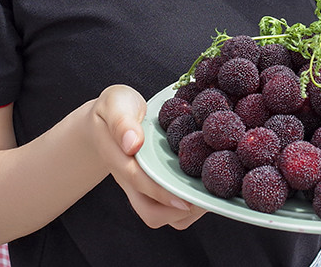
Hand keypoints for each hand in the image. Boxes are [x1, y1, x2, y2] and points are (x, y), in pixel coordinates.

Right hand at [91, 84, 206, 229]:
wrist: (110, 119)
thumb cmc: (116, 109)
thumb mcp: (116, 104)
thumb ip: (122, 121)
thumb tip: (133, 144)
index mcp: (118, 159)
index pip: (139, 180)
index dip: (162, 192)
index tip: (186, 199)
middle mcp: (130, 180)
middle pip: (150, 212)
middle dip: (179, 210)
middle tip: (207, 198)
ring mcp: (141, 187)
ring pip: (161, 215)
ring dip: (186, 212)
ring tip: (210, 194)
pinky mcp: (153, 187)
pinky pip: (169, 207)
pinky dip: (188, 204)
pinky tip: (204, 185)